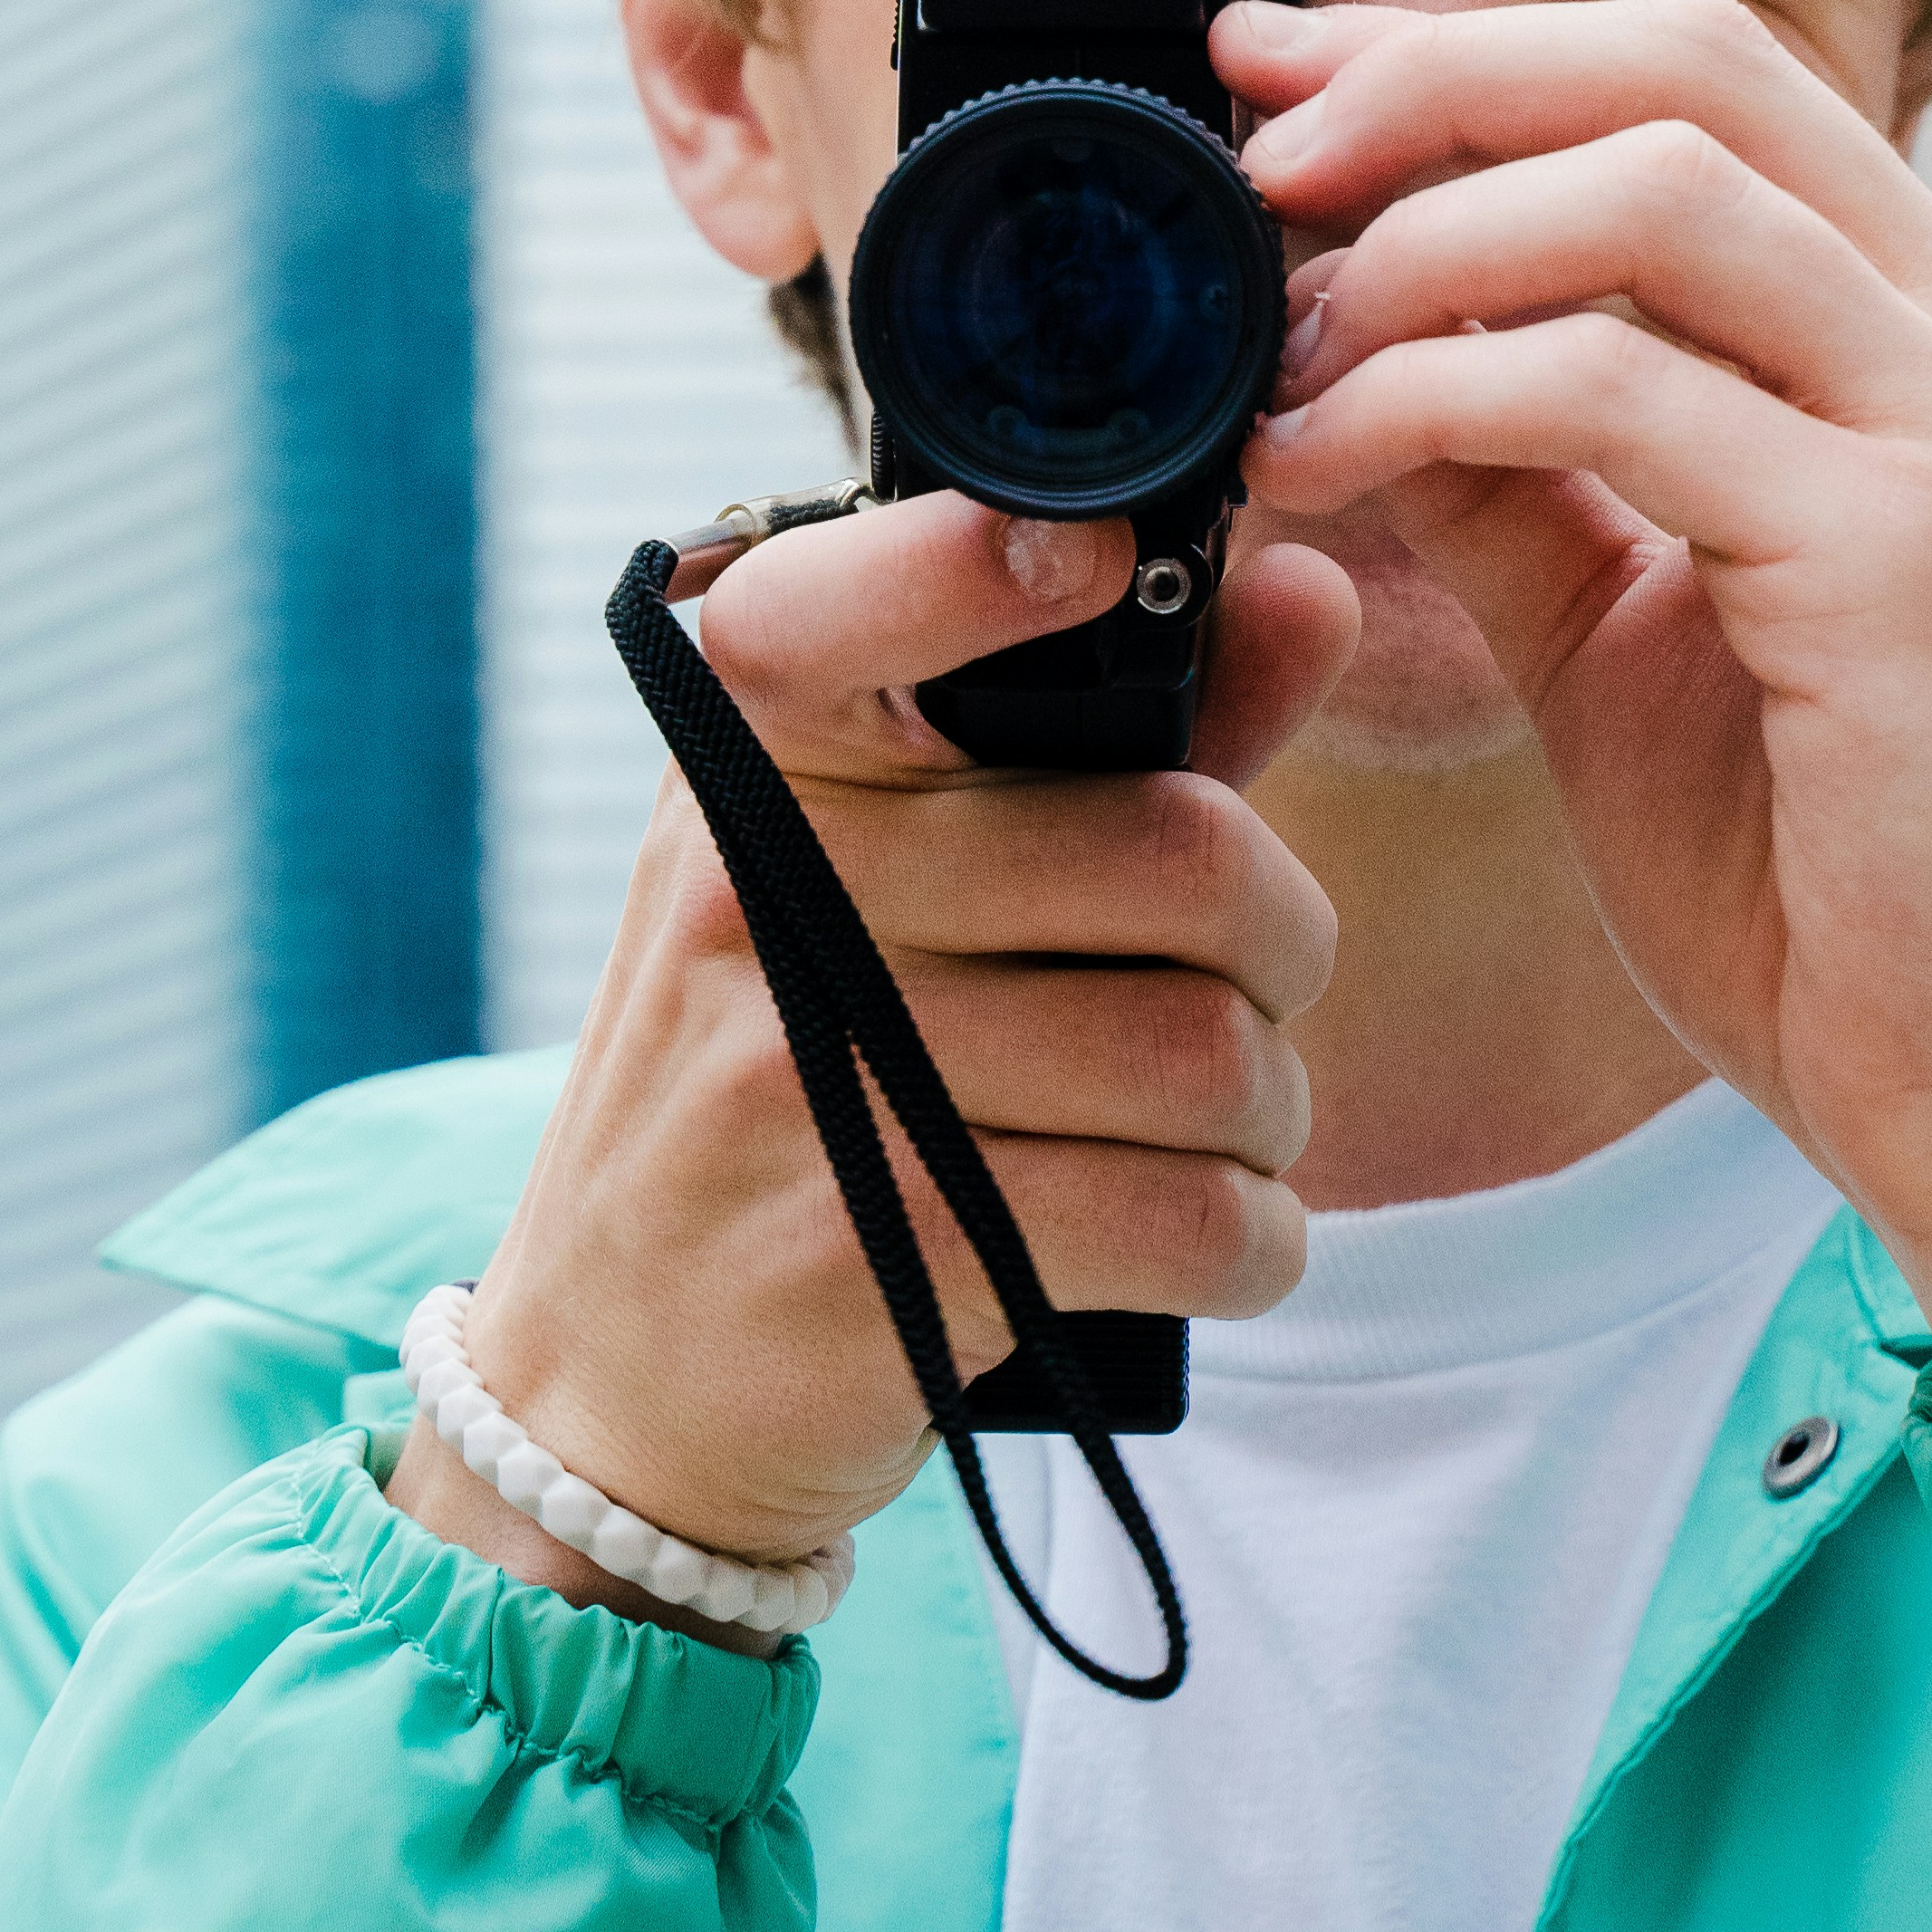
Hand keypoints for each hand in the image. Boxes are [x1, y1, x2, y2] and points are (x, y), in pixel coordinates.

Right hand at [391, 495, 1353, 1637]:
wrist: (616, 1378)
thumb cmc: (790, 1080)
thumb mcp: (880, 876)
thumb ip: (1112, 735)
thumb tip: (1315, 590)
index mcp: (754, 760)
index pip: (839, 608)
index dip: (977, 558)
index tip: (1094, 553)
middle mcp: (765, 889)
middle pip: (1179, 856)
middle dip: (1283, 949)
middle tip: (1255, 995)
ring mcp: (812, 1074)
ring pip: (1210, 1053)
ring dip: (1274, 1115)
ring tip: (1223, 1131)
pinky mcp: (891, 1251)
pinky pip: (1191, 1219)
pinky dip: (1255, 1241)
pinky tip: (1215, 1237)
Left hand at [1229, 0, 1931, 1410]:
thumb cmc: (1845, 897)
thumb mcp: (1636, 627)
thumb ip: (1515, 468)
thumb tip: (1337, 333)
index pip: (1700, 73)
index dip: (1472, 50)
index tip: (1279, 74)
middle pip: (1682, 67)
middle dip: (1431, 81)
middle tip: (1250, 162)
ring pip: (1650, 189)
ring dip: (1418, 241)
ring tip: (1273, 348)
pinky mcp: (1910, 552)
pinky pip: (1619, 389)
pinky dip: (1430, 392)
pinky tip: (1319, 463)